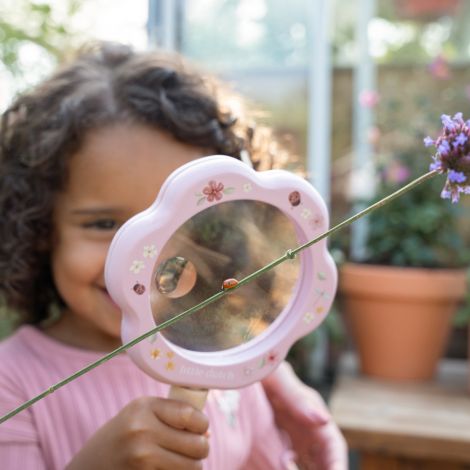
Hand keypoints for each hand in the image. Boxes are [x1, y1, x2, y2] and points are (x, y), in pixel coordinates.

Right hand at [66, 396, 208, 469]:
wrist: (88, 467)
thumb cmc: (122, 436)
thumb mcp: (140, 414)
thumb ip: (172, 415)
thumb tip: (207, 434)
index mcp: (143, 408)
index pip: (191, 415)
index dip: (202, 424)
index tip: (199, 428)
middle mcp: (142, 432)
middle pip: (198, 445)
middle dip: (200, 448)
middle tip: (191, 448)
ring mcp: (142, 460)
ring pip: (193, 467)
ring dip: (191, 466)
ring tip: (178, 460)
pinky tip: (165, 469)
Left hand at [262, 362, 346, 469]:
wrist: (243, 368)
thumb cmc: (262, 367)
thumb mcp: (276, 377)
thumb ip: (296, 397)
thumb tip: (323, 420)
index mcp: (312, 412)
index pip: (334, 446)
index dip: (338, 467)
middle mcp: (307, 429)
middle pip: (325, 462)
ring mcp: (293, 437)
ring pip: (309, 466)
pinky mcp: (277, 443)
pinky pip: (290, 466)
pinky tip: (277, 468)